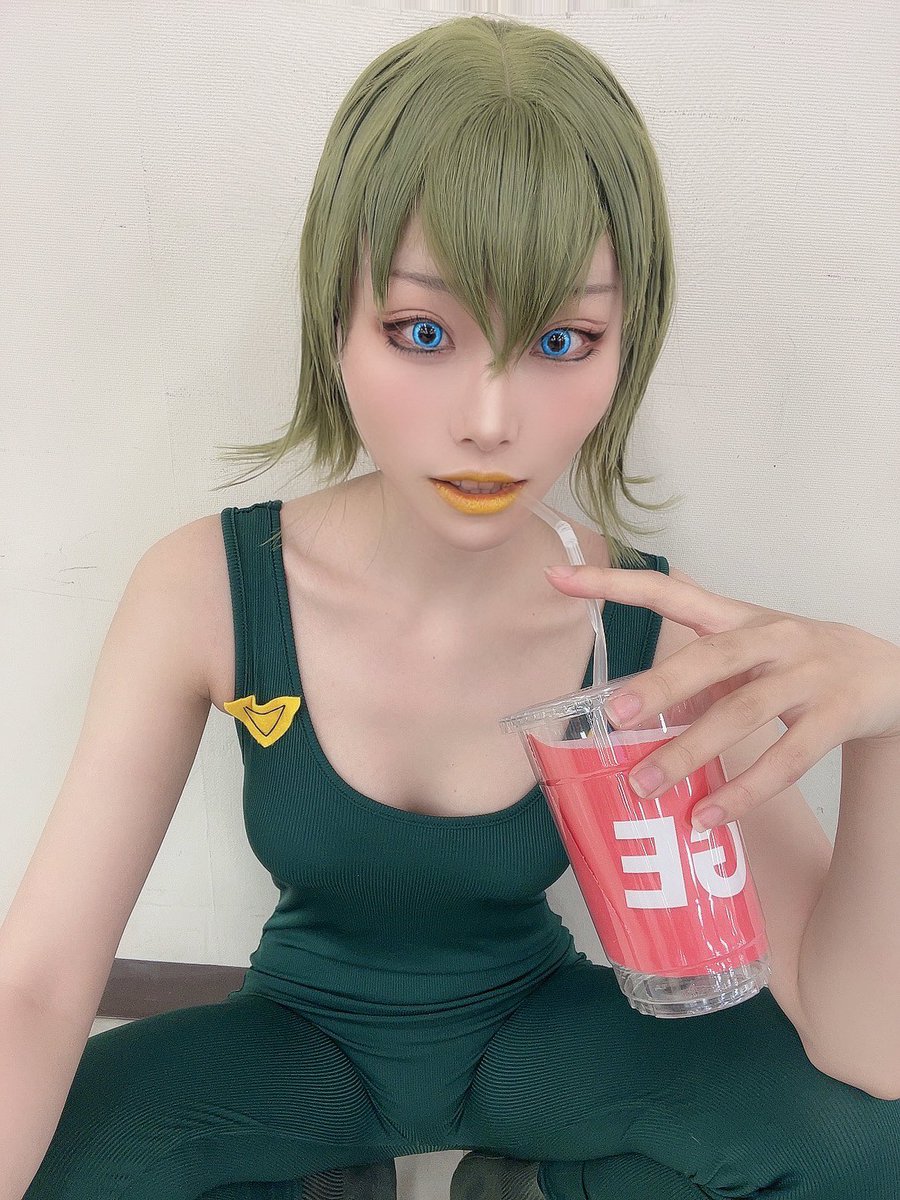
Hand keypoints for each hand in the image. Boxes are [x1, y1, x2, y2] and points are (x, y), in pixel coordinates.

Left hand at [544, 564, 899, 828]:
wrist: (891, 674)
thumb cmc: (800, 663)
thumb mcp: (748, 658)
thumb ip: (699, 682)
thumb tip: (644, 719)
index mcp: (737, 616)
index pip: (668, 590)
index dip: (613, 583)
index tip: (558, 577)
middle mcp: (771, 636)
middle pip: (710, 657)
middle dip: (660, 685)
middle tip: (614, 716)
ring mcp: (807, 674)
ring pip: (743, 713)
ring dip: (690, 752)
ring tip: (645, 786)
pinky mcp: (836, 715)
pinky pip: (786, 758)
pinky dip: (744, 791)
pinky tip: (706, 818)